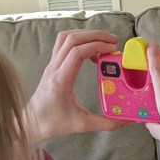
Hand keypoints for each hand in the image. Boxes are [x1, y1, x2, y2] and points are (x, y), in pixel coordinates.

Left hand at [24, 29, 126, 143]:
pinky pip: (63, 43)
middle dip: (95, 35)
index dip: (96, 46)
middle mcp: (54, 68)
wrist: (31, 123)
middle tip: (114, 41)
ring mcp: (51, 64)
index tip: (113, 49)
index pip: (77, 53)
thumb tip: (128, 121)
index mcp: (61, 80)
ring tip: (104, 42)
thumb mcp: (82, 125)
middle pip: (72, 38)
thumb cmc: (53, 123)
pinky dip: (79, 40)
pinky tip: (92, 51)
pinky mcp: (52, 64)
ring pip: (66, 37)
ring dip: (86, 34)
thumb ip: (107, 123)